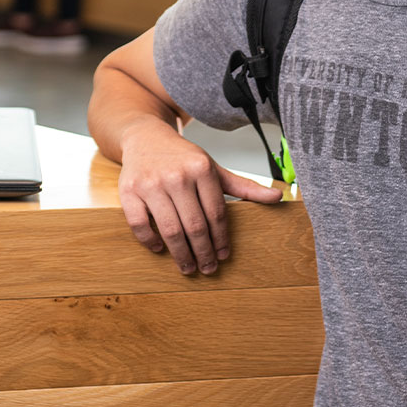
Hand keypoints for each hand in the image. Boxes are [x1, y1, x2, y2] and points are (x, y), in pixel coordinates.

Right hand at [117, 118, 281, 275]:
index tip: (224, 256)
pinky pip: (140, 224)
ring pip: (170, 229)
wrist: (145, 138)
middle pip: (195, 225)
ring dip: (180, 254)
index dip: (222, 239)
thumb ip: (244, 186)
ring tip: (188, 267)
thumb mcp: (214, 168)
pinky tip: (159, 248)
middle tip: (208, 269)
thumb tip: (278, 197)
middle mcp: (177, 176)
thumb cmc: (183, 158)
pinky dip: (150, 241)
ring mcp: (151, 184)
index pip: (216, 213)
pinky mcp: (128, 191)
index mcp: (201, 169)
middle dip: (204, 252)